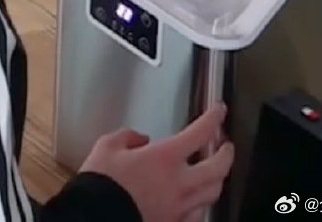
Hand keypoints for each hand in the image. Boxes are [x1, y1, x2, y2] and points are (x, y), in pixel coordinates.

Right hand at [80, 104, 233, 221]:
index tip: (219, 110)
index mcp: (164, 158)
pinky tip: (196, 201)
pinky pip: (198, 215)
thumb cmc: (100, 184)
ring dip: (217, 179)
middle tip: (226, 146)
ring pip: (212, 193)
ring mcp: (179, 208)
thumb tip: (139, 139)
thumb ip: (126, 137)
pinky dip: (201, 204)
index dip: (214, 118)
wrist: (94, 218)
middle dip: (227, 153)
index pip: (200, 132)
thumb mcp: (107, 147)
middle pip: (219, 167)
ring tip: (214, 172)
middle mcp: (179, 183)